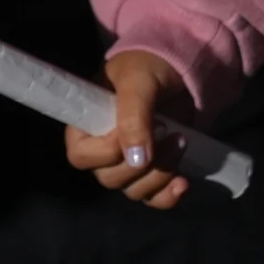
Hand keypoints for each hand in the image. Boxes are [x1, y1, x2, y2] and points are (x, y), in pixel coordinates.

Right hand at [65, 50, 193, 207]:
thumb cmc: (148, 65)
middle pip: (110, 178)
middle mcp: (102, 148)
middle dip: (143, 163)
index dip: (106, 151)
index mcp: (86, 124)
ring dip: (161, 173)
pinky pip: (154, 198)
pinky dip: (169, 195)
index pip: (80, 156)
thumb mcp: (137, 81)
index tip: (132, 129)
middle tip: (167, 131)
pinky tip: (183, 181)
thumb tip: (136, 159)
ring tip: (181, 141)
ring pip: (135, 190)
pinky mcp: (153, 171)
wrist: (181, 66)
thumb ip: (133, 116)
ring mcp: (128, 163)